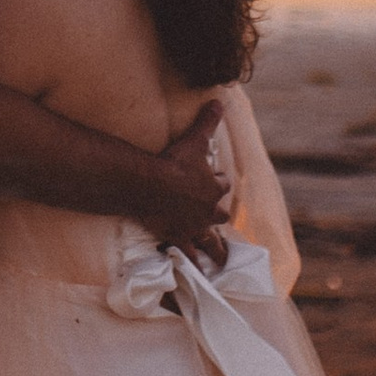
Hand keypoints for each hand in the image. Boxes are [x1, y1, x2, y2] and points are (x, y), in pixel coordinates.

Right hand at [151, 97, 231, 267]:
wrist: (154, 185)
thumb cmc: (176, 161)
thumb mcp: (196, 138)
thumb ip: (208, 120)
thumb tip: (220, 99)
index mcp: (213, 187)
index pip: (219, 184)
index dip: (214, 180)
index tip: (209, 178)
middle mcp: (208, 210)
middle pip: (218, 214)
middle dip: (216, 214)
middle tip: (214, 216)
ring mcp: (194, 226)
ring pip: (210, 241)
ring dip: (216, 250)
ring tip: (221, 261)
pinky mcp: (178, 238)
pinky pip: (188, 255)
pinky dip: (191, 264)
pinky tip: (194, 275)